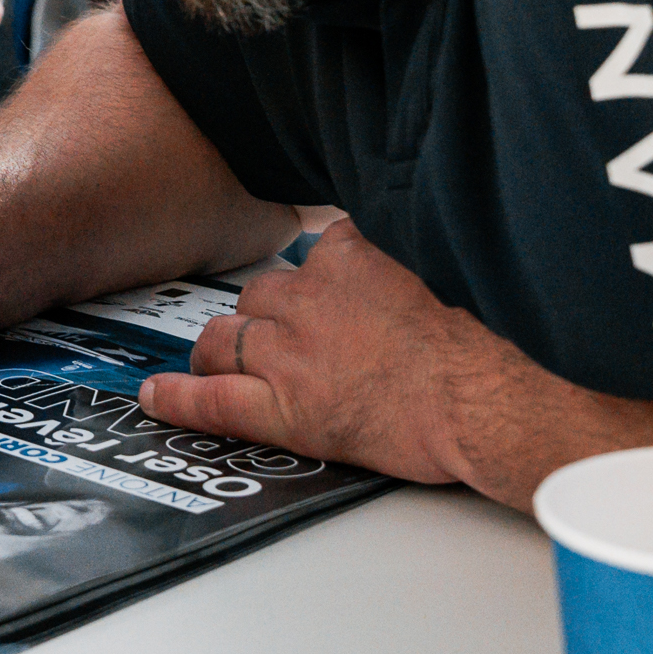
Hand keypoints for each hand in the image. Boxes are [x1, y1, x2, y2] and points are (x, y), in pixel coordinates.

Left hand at [139, 221, 561, 493]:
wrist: (495, 397)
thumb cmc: (493, 342)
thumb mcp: (455, 264)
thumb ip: (416, 251)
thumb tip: (419, 243)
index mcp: (352, 254)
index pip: (315, 259)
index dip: (321, 287)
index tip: (332, 304)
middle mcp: (311, 296)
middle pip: (262, 296)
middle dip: (268, 318)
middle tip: (294, 343)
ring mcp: (291, 353)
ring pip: (227, 339)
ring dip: (224, 350)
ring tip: (227, 364)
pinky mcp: (286, 410)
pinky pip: (213, 401)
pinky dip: (179, 398)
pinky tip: (157, 395)